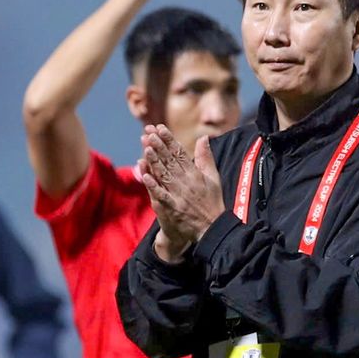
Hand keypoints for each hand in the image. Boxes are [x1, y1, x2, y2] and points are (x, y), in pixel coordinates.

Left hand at [140, 124, 224, 246]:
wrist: (211, 229)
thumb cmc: (211, 202)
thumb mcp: (213, 178)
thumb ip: (206, 157)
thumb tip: (203, 137)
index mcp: (195, 174)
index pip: (180, 153)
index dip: (169, 140)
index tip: (160, 128)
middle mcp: (186, 183)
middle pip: (170, 161)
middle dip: (159, 146)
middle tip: (149, 133)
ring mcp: (178, 195)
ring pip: (164, 175)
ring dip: (155, 161)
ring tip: (146, 147)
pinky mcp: (172, 208)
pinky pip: (161, 195)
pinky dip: (153, 186)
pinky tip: (145, 176)